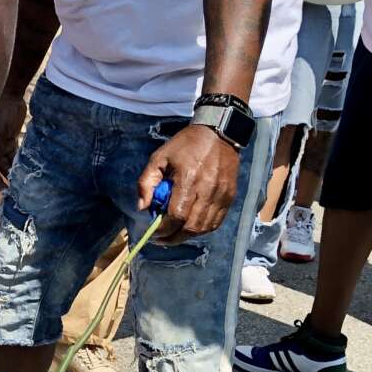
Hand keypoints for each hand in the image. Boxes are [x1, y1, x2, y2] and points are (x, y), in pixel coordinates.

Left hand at [137, 124, 239, 242]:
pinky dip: (202, 230)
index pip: (176, 216)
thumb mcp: (159, 157)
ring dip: (187, 236)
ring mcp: (221, 195)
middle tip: (162, 239)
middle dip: (173, 238)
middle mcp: (207, 190)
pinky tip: (191, 227)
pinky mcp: (230, 196)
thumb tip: (142, 208)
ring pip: (204, 228)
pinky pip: (216, 222)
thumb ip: (147, 182)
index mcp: (188, 179)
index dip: (163, 229)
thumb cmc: (186, 145)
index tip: (153, 233)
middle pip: (191, 227)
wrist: (219, 132)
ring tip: (174, 235)